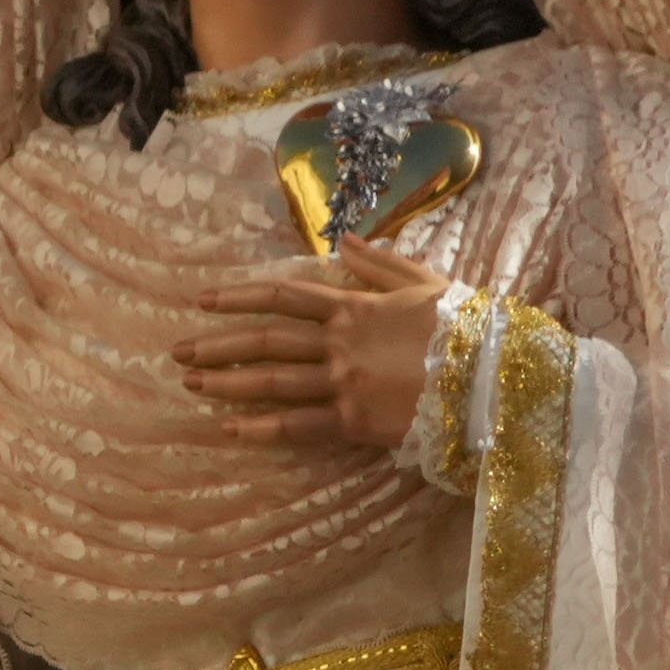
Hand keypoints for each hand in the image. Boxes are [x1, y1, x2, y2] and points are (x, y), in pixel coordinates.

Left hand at [174, 242, 445, 456]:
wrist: (492, 376)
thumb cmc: (465, 327)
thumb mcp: (425, 281)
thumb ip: (379, 263)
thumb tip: (343, 240)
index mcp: (353, 306)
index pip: (283, 296)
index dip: (238, 296)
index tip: (203, 300)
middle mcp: (338, 342)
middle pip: (264, 340)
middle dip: (216, 343)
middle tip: (176, 349)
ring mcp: (343, 382)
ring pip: (271, 382)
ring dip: (226, 382)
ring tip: (190, 383)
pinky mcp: (354, 421)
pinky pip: (298, 426)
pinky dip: (261, 428)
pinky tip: (229, 429)